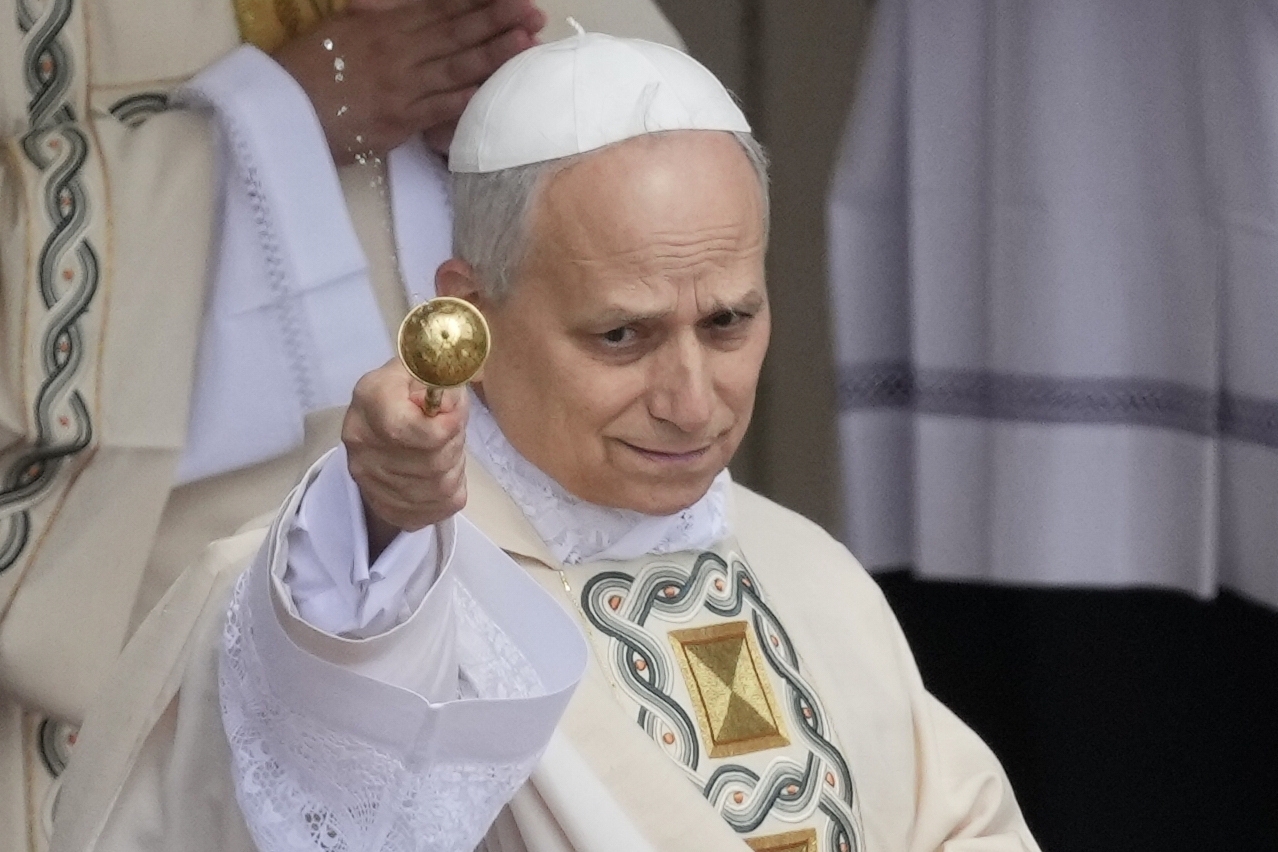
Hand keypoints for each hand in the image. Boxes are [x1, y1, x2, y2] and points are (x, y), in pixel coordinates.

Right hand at [274, 0, 544, 163]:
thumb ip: (373, 15)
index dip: (475, 0)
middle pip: (455, 32)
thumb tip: (389, 4)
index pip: (439, 7)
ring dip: (494, 54)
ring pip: (456, 66)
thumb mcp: (337, 29)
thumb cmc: (304, 71)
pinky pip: (442, 106)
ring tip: (526, 42)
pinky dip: (471, 96)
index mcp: (382, 24)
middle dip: (497, 20)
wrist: (279, 112)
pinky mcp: (400, 120)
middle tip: (534, 11)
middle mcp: (396, 50)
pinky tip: (497, 90)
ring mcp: (401, 86)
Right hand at [342, 360, 468, 554]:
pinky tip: (443, 471)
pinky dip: (454, 487)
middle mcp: (362, 445)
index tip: (456, 413)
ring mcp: (372, 482)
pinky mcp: (390, 508)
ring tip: (446, 449)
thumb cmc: (403, 394)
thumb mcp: (416, 369)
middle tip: (452, 430)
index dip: (446, 425)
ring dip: (455, 465)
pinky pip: (443, 505)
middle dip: (454, 443)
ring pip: (440, 485)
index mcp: (369, 401)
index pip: (406, 429)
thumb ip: (437, 375)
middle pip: (431, 460)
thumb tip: (450, 398)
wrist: (377, 432)